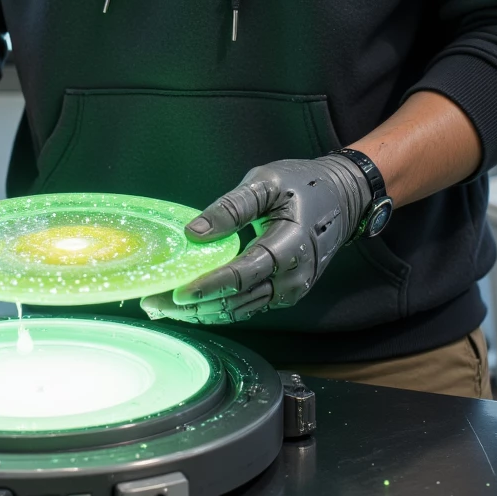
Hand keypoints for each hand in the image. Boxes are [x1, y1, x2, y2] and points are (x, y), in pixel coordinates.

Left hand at [141, 154, 372, 325]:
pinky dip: (218, 308)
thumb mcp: (267, 182)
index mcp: (289, 246)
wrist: (343, 198)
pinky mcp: (284, 293)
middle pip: (237, 301)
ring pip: (240, 310)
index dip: (209, 286)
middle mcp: (292, 277)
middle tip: (153, 304)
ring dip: (201, 313)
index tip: (176, 293)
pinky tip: (191, 307)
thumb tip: (194, 232)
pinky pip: (248, 306)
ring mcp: (290, 290)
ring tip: (162, 309)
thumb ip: (231, 207)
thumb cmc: (304, 184)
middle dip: (193, 307)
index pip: (243, 275)